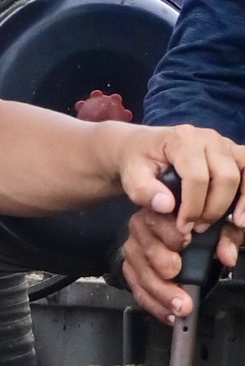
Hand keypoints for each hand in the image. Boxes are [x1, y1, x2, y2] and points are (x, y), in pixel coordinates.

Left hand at [113, 122, 244, 234]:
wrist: (142, 147)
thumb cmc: (138, 161)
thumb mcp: (131, 175)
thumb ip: (143, 191)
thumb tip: (167, 206)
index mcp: (182, 140)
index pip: (197, 177)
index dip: (193, 207)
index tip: (183, 226)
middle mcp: (208, 137)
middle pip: (226, 176)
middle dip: (214, 208)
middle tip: (198, 228)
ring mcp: (224, 144)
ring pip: (244, 173)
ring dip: (241, 202)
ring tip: (233, 224)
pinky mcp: (234, 153)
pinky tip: (242, 215)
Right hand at [122, 204, 243, 323]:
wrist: (173, 232)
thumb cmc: (196, 227)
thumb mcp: (217, 225)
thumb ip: (225, 236)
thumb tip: (227, 255)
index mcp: (161, 210)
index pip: (160, 219)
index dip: (172, 233)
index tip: (185, 242)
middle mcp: (141, 227)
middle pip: (148, 250)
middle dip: (166, 271)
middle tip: (181, 280)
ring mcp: (133, 249)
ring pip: (142, 275)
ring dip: (162, 294)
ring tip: (181, 307)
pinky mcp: (130, 268)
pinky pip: (138, 290)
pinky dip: (154, 305)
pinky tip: (169, 314)